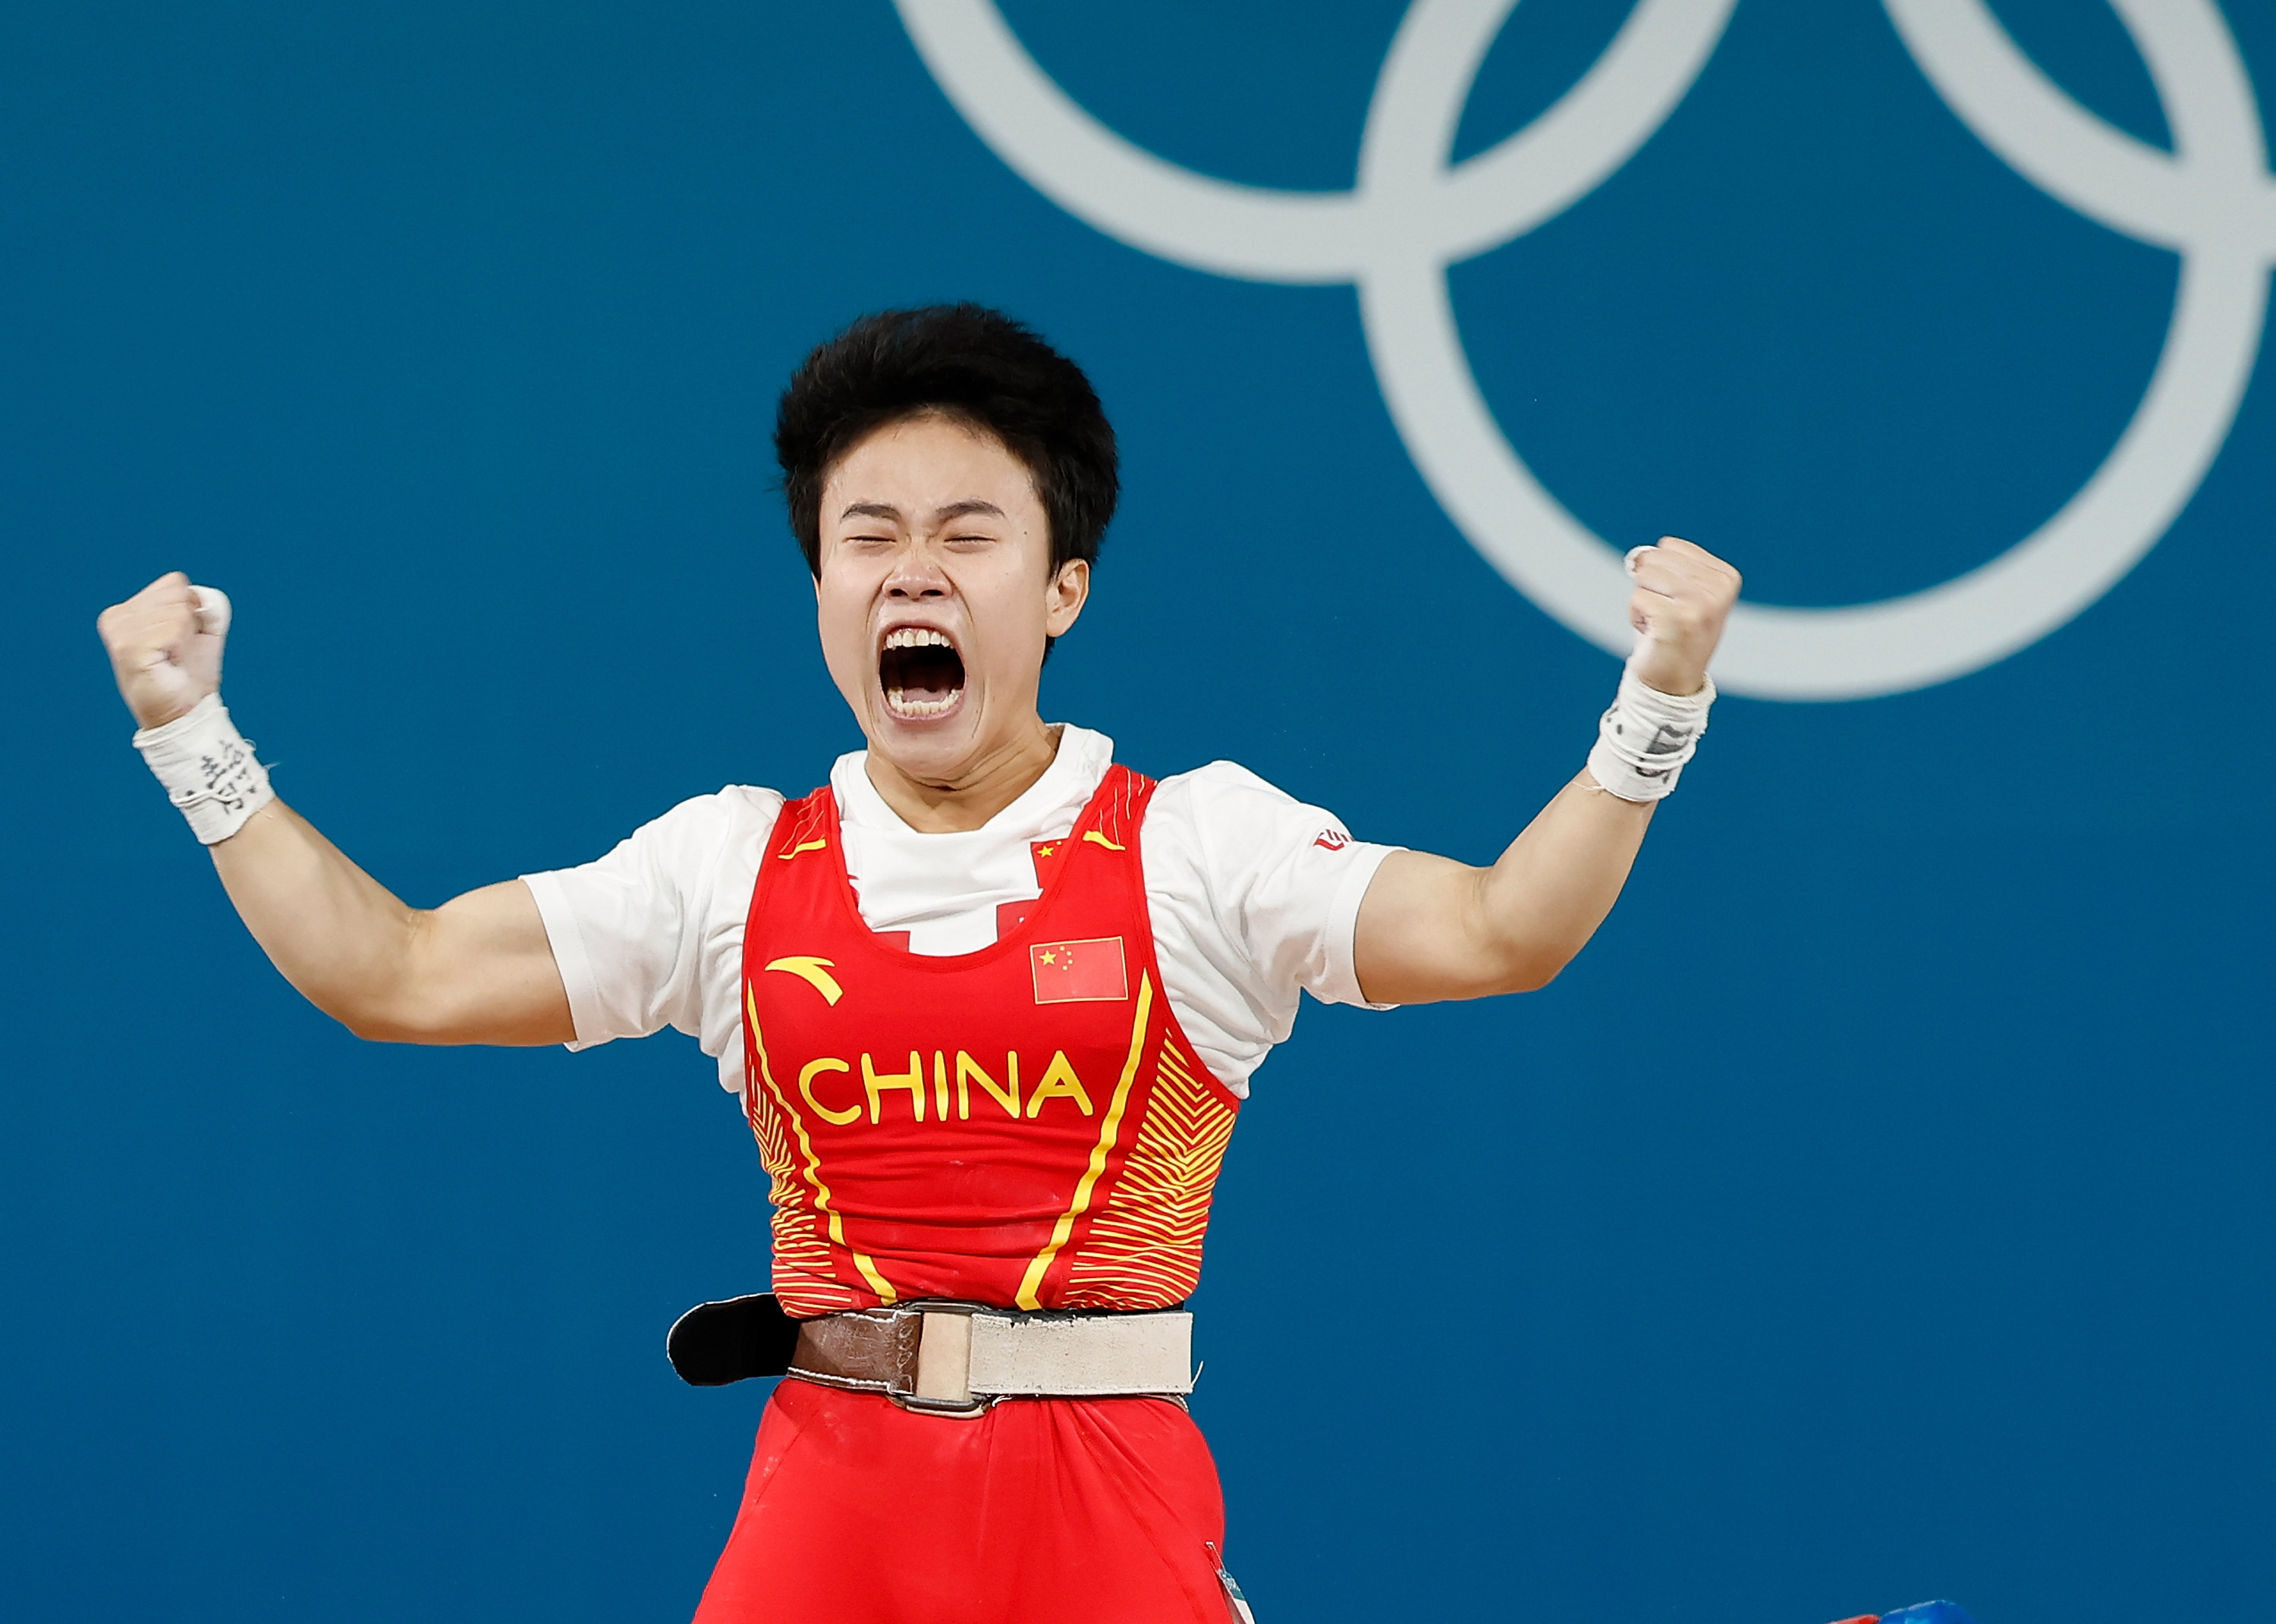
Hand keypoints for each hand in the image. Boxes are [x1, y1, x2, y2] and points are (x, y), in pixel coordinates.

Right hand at [96, 571, 232, 728]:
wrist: (185, 710)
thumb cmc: (191, 672)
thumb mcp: (204, 630)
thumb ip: (208, 604)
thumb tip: (199, 597)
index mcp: (129, 608)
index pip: (175, 582)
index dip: (190, 611)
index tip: (180, 639)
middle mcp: (117, 616)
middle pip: (177, 593)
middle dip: (189, 624)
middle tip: (177, 651)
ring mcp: (119, 632)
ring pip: (178, 611)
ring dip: (185, 638)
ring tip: (172, 658)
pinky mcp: (128, 648)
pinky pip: (174, 629)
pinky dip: (181, 647)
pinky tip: (168, 663)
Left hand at [1625, 536, 1738, 695]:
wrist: (1673, 682)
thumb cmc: (1673, 633)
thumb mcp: (1682, 591)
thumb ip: (1665, 564)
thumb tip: (1637, 556)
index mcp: (1725, 576)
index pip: (1669, 546)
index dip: (1661, 574)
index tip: (1676, 602)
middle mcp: (1718, 589)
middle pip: (1654, 559)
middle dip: (1649, 587)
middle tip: (1665, 615)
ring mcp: (1700, 604)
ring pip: (1644, 576)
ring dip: (1642, 602)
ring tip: (1660, 624)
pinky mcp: (1677, 619)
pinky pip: (1637, 599)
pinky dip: (1636, 617)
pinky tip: (1654, 633)